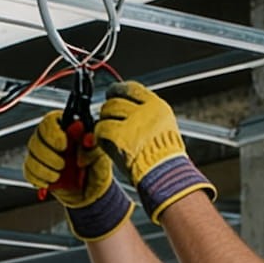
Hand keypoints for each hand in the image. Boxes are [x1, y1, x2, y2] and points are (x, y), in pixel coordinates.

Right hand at [24, 109, 134, 239]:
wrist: (90, 194)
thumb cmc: (96, 171)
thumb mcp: (102, 159)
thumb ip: (96, 147)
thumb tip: (88, 139)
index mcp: (69, 130)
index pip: (50, 120)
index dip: (53, 132)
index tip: (63, 145)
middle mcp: (53, 139)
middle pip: (37, 137)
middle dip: (47, 154)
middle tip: (62, 165)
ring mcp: (42, 154)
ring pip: (31, 154)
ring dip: (44, 168)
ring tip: (58, 175)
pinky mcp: (36, 169)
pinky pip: (28, 170)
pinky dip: (39, 178)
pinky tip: (51, 181)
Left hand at [94, 81, 213, 218]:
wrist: (165, 174)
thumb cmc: (165, 158)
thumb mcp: (163, 128)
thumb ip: (147, 116)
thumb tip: (129, 108)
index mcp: (158, 107)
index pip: (133, 89)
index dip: (119, 89)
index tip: (112, 92)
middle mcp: (145, 110)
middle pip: (117, 100)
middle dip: (108, 108)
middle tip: (105, 116)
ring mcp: (132, 121)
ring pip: (107, 111)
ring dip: (103, 121)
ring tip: (106, 131)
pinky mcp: (120, 134)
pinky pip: (101, 127)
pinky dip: (98, 134)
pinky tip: (102, 140)